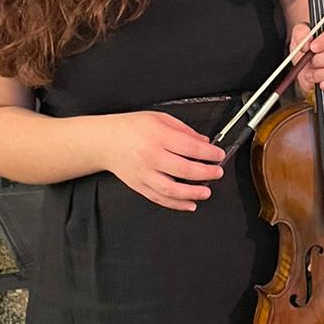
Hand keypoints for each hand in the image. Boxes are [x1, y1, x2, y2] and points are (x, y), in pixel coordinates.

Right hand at [102, 111, 224, 211]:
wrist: (105, 141)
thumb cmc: (131, 128)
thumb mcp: (159, 118)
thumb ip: (183, 130)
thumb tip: (204, 142)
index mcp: (157, 136)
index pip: (190, 147)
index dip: (209, 153)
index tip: (218, 155)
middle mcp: (150, 156)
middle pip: (184, 170)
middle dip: (206, 173)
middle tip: (217, 173)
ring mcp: (144, 173)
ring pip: (172, 189)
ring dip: (193, 193)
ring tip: (206, 192)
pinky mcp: (139, 186)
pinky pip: (160, 198)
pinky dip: (176, 204)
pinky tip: (189, 204)